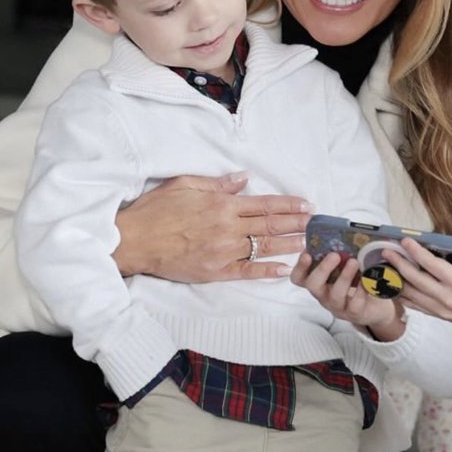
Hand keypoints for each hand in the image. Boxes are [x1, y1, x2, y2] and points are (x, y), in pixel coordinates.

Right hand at [114, 173, 311, 281]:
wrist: (135, 241)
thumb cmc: (155, 210)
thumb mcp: (184, 184)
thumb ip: (217, 183)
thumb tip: (243, 179)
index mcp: (222, 204)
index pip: (264, 204)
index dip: (289, 204)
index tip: (307, 205)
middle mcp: (227, 228)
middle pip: (270, 225)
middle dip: (296, 223)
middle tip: (316, 224)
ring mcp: (223, 252)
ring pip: (264, 247)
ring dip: (289, 245)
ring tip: (308, 243)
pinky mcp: (215, 272)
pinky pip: (247, 271)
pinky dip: (267, 271)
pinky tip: (284, 269)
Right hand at [291, 250, 404, 338]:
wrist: (375, 306)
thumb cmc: (357, 282)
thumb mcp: (346, 267)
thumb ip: (341, 255)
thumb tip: (344, 237)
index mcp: (318, 281)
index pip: (299, 277)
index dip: (300, 266)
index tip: (307, 254)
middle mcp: (324, 294)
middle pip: (312, 285)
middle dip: (322, 268)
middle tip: (335, 255)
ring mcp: (338, 305)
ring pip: (335, 294)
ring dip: (344, 276)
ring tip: (354, 262)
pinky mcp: (354, 312)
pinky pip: (355, 304)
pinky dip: (361, 289)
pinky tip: (367, 279)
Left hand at [383, 230, 451, 325]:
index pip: (433, 266)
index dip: (417, 253)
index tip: (405, 241)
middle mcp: (446, 297)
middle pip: (416, 280)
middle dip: (399, 264)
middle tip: (386, 251)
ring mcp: (439, 308)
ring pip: (411, 294)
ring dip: (396, 280)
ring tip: (385, 266)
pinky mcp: (436, 314)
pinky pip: (414, 305)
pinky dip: (401, 295)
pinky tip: (391, 286)